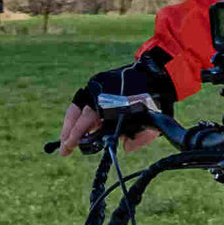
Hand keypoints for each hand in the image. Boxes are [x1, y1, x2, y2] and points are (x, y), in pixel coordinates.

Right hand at [58, 47, 176, 155]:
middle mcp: (100, 93)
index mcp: (109, 104)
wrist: (158, 75)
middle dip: (68, 132)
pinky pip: (85, 99)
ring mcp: (97, 86)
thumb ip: (138, 139)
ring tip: (67, 140)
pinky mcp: (99, 82)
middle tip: (65, 149)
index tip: (68, 148)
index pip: (85, 121)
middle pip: (76, 114)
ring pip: (78, 106)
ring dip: (71, 123)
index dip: (75, 136)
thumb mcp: (151, 124)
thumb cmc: (155, 101)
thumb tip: (124, 147)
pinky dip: (80, 114)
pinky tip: (82, 127)